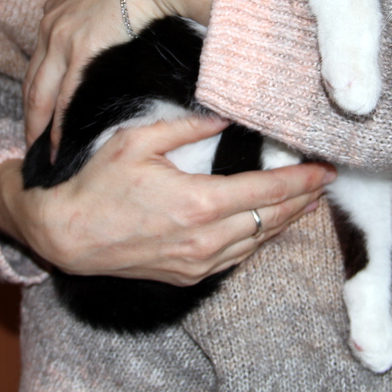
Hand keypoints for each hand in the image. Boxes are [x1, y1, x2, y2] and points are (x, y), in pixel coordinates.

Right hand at [0, 116, 334, 284]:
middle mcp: (206, 238)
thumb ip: (188, 127)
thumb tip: (224, 116)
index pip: (267, 191)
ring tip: (307, 203)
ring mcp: (198, 262)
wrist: (67, 236)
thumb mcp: (140, 141)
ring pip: (258, 242)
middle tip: (325, 183)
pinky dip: (258, 239)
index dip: (301, 181)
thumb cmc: (99, 185)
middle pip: (271, 219)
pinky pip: (236, 258)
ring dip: (285, 221)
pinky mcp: (189, 276)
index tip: (325, 171)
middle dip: (303, 200)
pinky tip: (268, 226)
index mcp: (199, 202)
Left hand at [23, 0, 229, 148]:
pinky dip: (58, 125)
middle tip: (33, 140)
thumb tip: (131, 26)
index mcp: (60, 9)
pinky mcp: (80, 50)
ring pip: (39, 93)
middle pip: (32, 79)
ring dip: (38, 125)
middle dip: (31, 112)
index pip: (41, 59)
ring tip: (40, 151)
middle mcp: (52, 24)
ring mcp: (62, 37)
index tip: (41, 109)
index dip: (39, 86)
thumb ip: (114, 13)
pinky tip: (58, 145)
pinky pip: (63, 97)